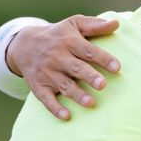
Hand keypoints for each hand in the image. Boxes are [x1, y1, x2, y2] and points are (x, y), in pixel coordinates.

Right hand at [6, 15, 120, 119]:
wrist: (24, 44)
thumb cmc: (58, 34)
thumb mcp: (74, 24)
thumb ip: (95, 25)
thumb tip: (116, 23)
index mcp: (68, 42)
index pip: (88, 51)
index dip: (103, 59)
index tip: (117, 67)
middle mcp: (57, 57)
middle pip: (76, 68)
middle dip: (89, 76)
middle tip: (102, 85)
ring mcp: (47, 73)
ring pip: (64, 85)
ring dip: (77, 95)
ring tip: (91, 103)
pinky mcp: (38, 86)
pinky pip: (46, 99)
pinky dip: (55, 108)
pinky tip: (66, 116)